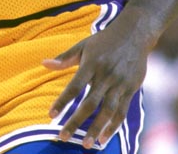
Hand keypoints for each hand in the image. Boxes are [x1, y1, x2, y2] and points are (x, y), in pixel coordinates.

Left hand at [42, 26, 148, 148]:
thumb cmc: (104, 41)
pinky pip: (121, 111)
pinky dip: (113, 126)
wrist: (134, 34)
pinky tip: (104, 138)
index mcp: (91, 63)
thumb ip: (64, 58)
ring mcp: (119, 83)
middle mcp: (105, 74)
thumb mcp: (83, 45)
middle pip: (89, 102)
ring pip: (107, 110)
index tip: (51, 114)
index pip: (74, 86)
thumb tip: (43, 64)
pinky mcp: (131, 89)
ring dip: (96, 128)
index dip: (63, 101)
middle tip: (63, 137)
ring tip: (86, 144)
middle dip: (76, 121)